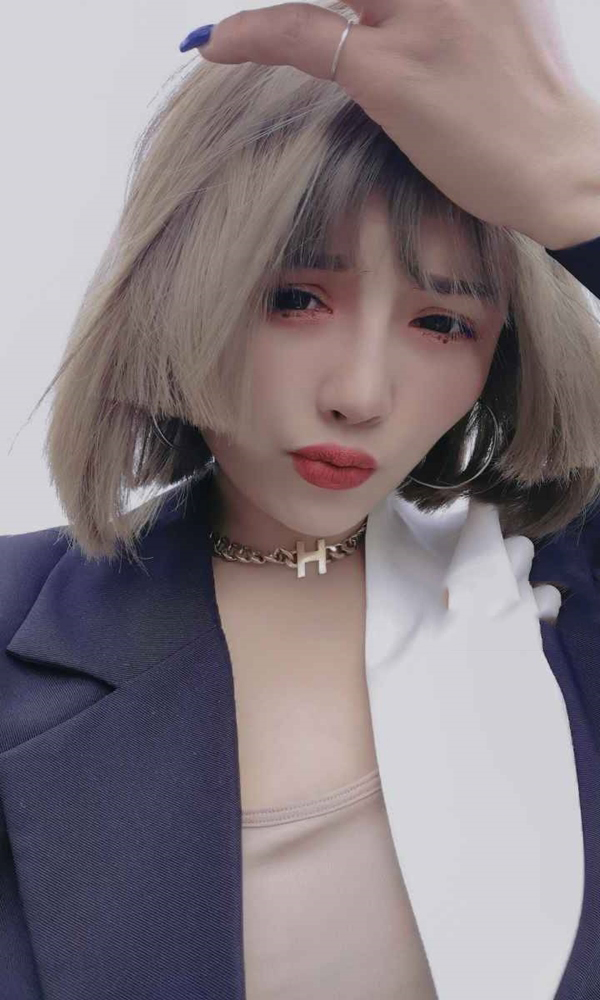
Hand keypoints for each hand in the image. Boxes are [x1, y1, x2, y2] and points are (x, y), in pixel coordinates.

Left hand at [182, 0, 599, 245]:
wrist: (561, 165)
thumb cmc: (530, 104)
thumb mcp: (496, 16)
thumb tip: (384, 5)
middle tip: (269, 4)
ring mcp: (421, 16)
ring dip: (271, 0)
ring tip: (229, 23)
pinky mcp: (394, 72)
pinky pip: (301, 36)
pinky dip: (249, 34)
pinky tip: (215, 41)